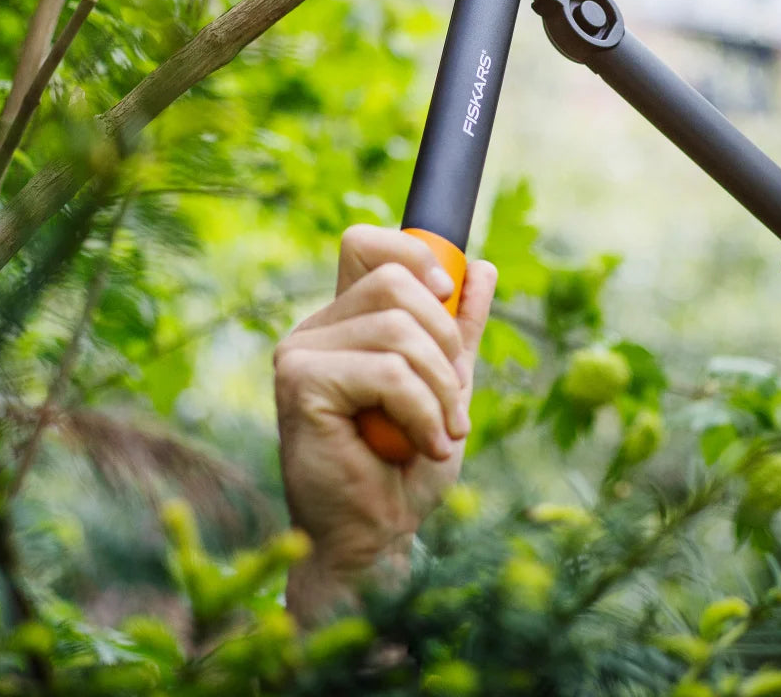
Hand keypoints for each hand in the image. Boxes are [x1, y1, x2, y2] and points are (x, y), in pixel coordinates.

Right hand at [275, 226, 494, 620]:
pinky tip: (424, 445)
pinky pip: (387, 372)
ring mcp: (300, 353)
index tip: (446, 292)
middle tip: (454, 398)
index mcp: (345, 321)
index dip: (412, 254)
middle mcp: (315, 329)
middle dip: (444, 339)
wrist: (376, 536)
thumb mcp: (448, 385)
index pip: (364, 243)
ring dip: (440, 387)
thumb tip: (480, 267)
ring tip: (442, 431)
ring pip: (397, 329)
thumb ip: (459, 328)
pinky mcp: (300, 384)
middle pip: (394, 280)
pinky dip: (423, 410)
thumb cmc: (406, 467)